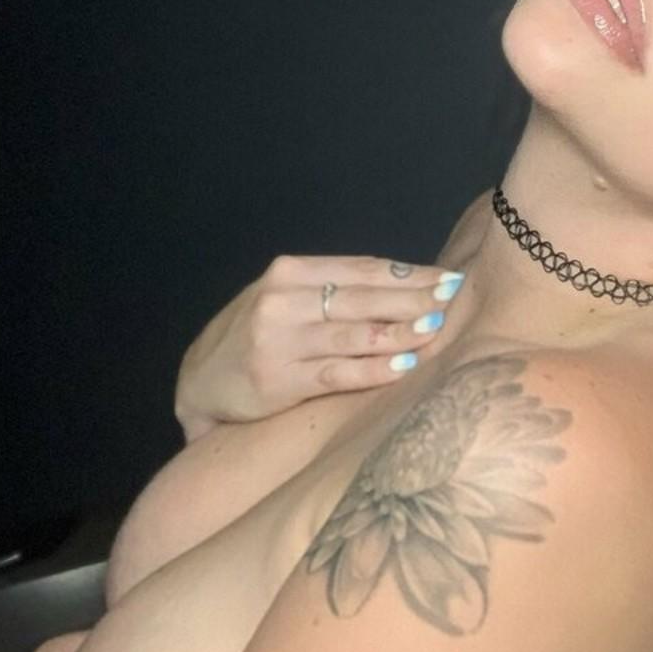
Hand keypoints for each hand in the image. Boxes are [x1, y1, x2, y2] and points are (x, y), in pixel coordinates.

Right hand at [173, 255, 465, 440]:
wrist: (200, 383)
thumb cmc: (257, 336)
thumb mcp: (286, 299)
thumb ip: (334, 290)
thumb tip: (409, 284)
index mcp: (290, 272)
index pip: (362, 268)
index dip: (409, 273)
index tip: (448, 278)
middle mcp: (283, 300)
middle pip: (364, 297)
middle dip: (414, 299)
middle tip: (453, 301)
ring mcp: (279, 341)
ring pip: (355, 334)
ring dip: (401, 332)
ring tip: (436, 331)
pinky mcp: (279, 381)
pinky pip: (339, 373)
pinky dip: (375, 369)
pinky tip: (404, 366)